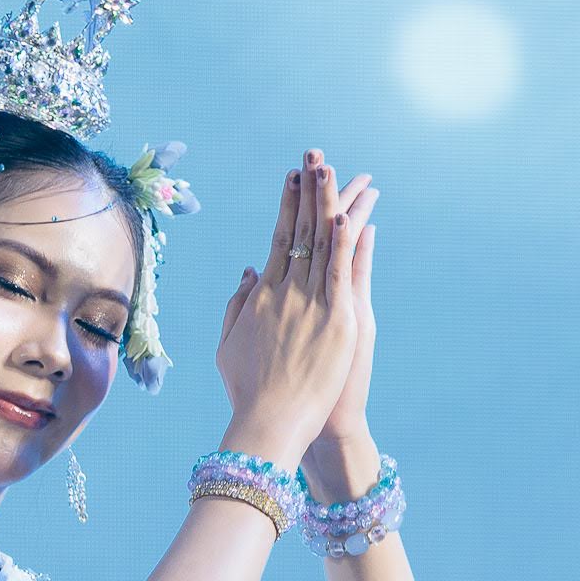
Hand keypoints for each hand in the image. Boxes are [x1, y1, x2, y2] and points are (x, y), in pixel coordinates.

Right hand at [215, 151, 378, 466]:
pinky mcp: (336, 321)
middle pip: (302, 230)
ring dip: (330, 203)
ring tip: (336, 170)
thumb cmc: (247, 392)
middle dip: (308, 191)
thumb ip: (238, 305)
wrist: (268, 424)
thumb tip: (250, 270)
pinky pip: (341, 272)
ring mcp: (311, 304)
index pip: (279, 239)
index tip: (293, 178)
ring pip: (324, 243)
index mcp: (262, 296)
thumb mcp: (230, 345)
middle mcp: (285, 292)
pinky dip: (344, 242)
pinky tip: (349, 213)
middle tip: (315, 156)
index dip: (287, 205)